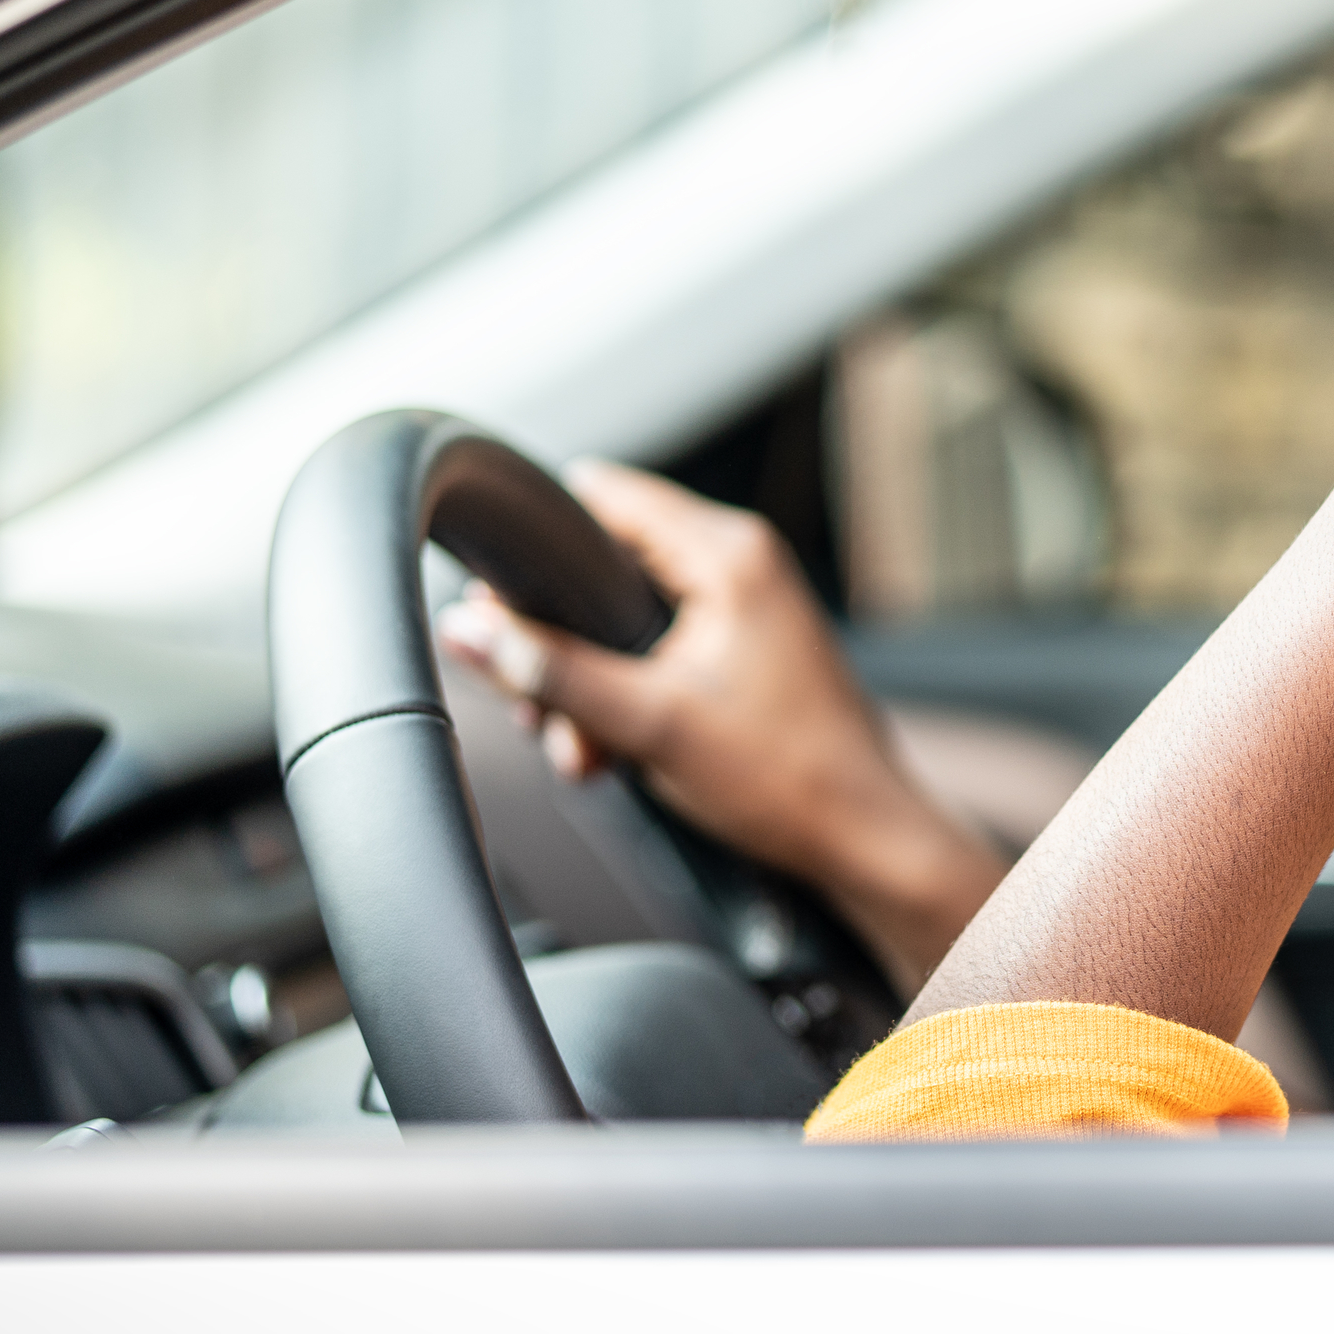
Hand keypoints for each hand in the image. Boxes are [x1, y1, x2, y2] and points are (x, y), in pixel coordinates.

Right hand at [435, 463, 1001, 994]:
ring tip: (581, 748)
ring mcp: (744, 606)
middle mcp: (740, 564)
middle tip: (539, 705)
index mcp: (728, 554)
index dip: (538, 547)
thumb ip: (552, 673)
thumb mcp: (646, 723)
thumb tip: (473, 630)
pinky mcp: (742, 649)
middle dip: (558, 643)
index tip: (495, 601)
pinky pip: (655, 651)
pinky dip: (623, 696)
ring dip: (586, 685)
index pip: (603, 498)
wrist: (859, 836)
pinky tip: (608, 751)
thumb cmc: (786, 778)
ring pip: (623, 620)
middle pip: (604, 568)